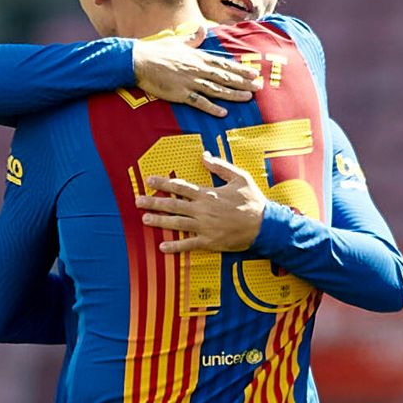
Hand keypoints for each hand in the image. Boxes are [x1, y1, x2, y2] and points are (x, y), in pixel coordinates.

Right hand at [132, 27, 261, 116]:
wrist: (138, 61)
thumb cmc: (156, 51)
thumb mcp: (177, 42)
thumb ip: (192, 39)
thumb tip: (202, 29)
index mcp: (197, 57)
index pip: (224, 64)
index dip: (240, 69)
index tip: (254, 73)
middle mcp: (197, 69)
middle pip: (225, 77)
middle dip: (243, 82)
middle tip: (259, 87)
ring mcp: (189, 82)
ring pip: (216, 89)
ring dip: (233, 94)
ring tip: (248, 98)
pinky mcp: (180, 94)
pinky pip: (199, 102)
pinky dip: (212, 108)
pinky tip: (223, 113)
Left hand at [135, 152, 265, 252]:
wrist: (265, 225)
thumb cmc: (253, 200)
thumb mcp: (239, 177)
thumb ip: (220, 166)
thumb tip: (204, 155)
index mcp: (208, 193)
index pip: (180, 187)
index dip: (163, 183)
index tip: (149, 180)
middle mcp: (202, 210)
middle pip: (172, 205)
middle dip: (153, 202)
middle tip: (137, 201)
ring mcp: (204, 227)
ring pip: (176, 224)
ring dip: (159, 221)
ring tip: (144, 219)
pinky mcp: (209, 242)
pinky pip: (188, 244)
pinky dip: (175, 246)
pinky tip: (162, 247)